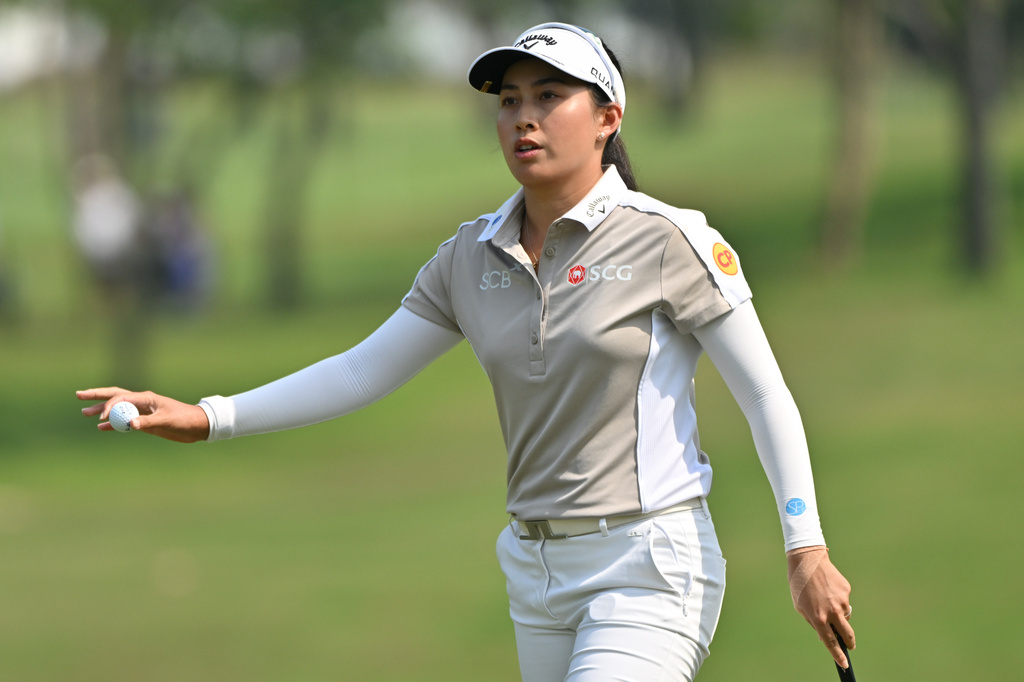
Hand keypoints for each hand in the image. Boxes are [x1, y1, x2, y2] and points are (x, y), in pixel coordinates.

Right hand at [77, 387, 209, 442]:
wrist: (196, 426)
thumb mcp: (166, 421)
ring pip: (117, 409)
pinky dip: (112, 424)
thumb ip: (147, 423)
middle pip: (115, 396)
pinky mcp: (144, 422)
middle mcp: (141, 402)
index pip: (121, 397)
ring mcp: (141, 412)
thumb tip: (130, 424)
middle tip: (78, 395)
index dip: (109, 406)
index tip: (101, 419)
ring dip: (101, 410)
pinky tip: (101, 428)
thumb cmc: (184, 419)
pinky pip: (124, 421)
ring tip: (84, 413)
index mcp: (146, 398)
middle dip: (96, 396)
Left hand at [786, 546, 854, 668]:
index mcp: (817, 617)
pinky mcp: (846, 591)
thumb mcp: (800, 606)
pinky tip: (827, 587)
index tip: (844, 664)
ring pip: (844, 615)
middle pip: (846, 634)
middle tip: (850, 646)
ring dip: (838, 614)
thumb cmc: (799, 584)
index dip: (838, 655)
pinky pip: (844, 601)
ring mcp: (841, 601)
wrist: (808, 560)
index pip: (831, 642)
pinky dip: (837, 598)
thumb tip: (825, 637)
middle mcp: (832, 611)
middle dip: (849, 643)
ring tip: (823, 598)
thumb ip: (813, 623)